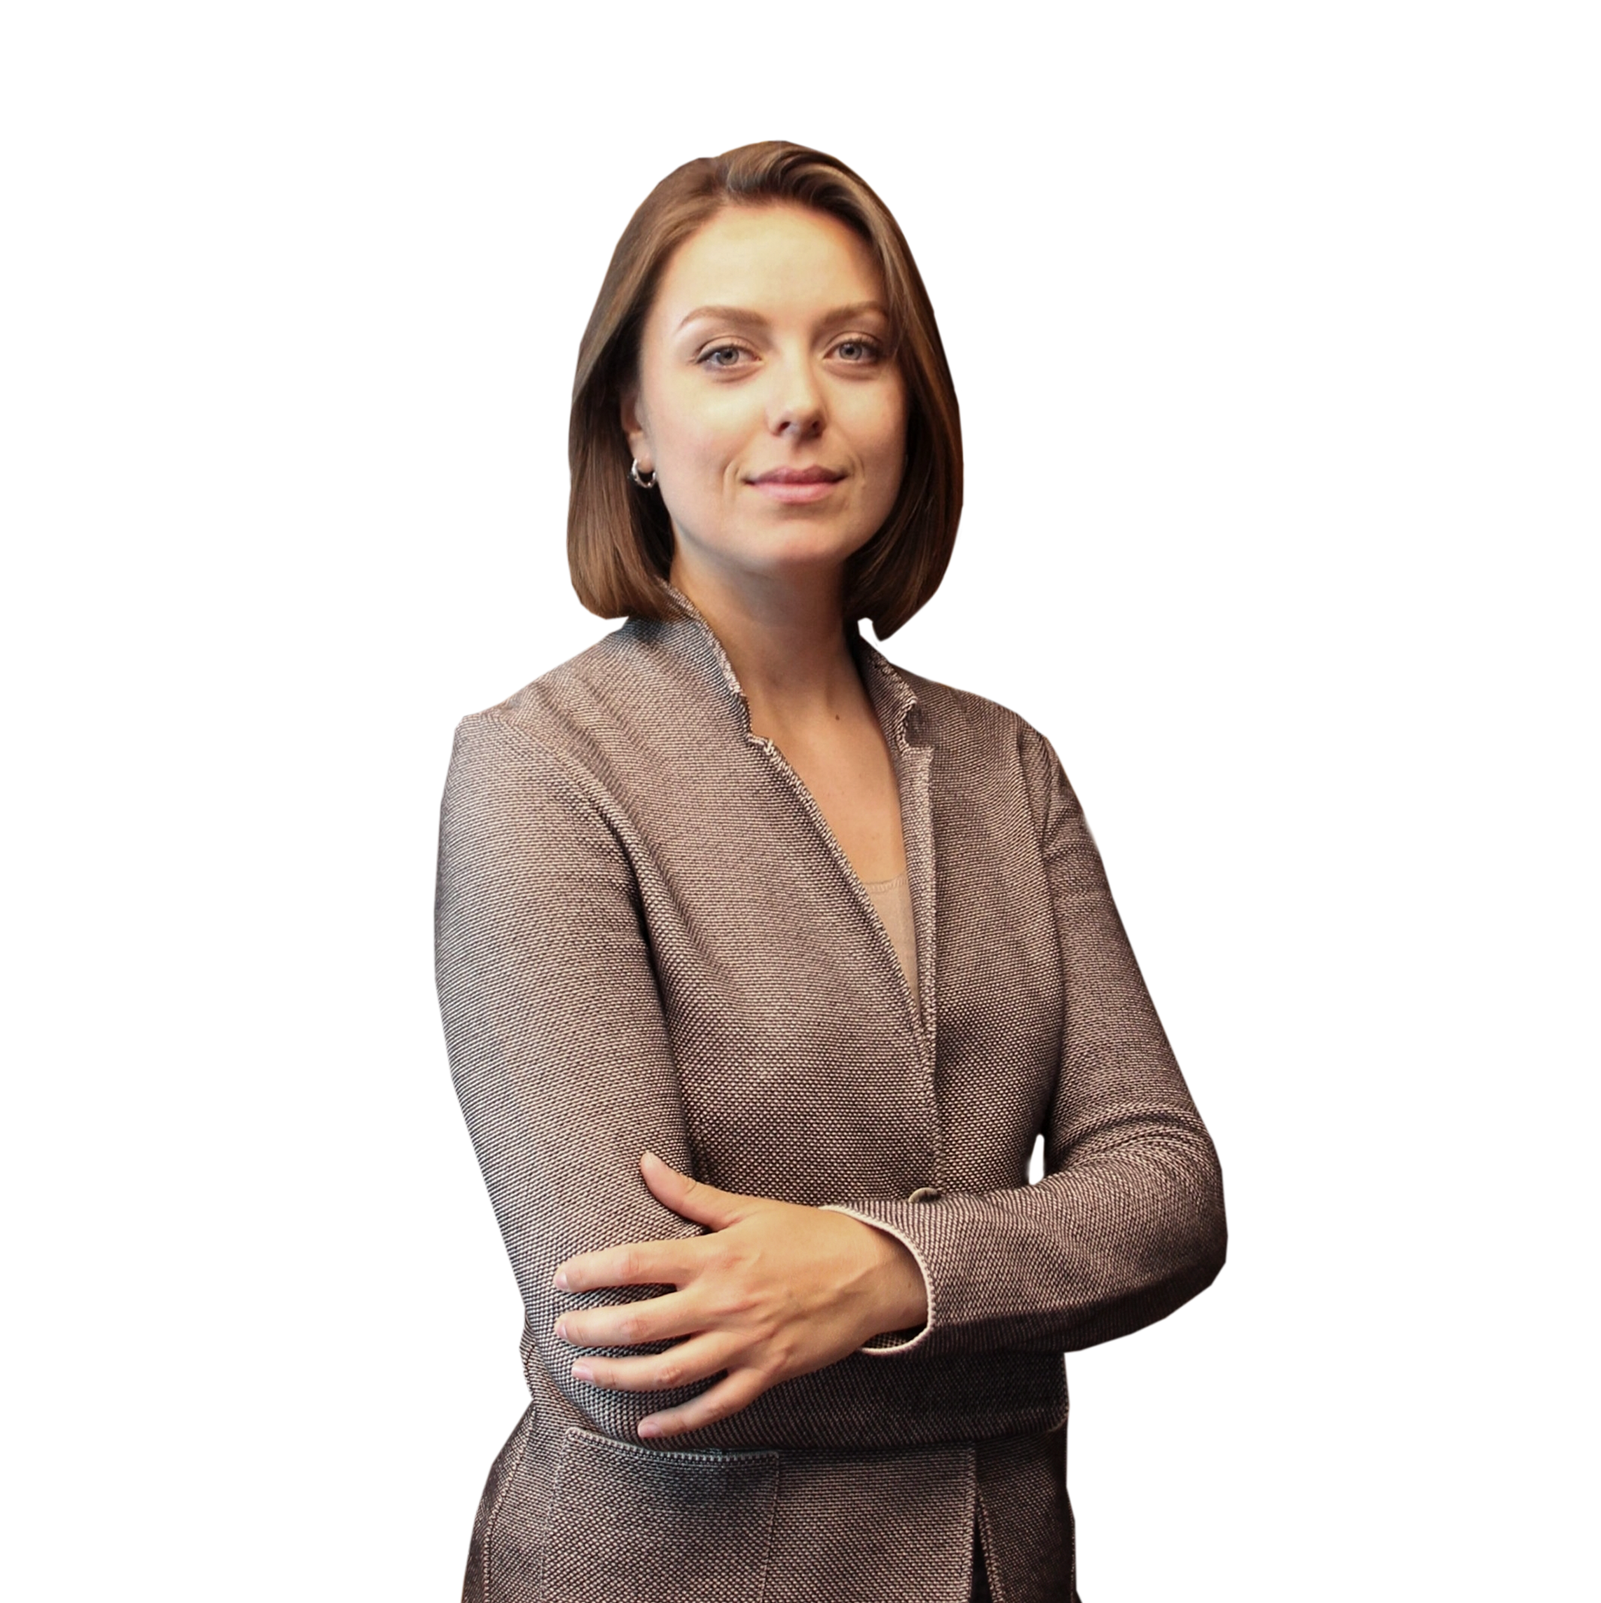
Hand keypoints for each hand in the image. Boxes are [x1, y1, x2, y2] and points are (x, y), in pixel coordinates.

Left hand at [551, 1151, 928, 1440]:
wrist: (870, 1272)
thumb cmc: (805, 1236)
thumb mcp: (747, 1208)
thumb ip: (689, 1194)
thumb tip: (644, 1163)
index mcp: (715, 1255)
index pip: (636, 1263)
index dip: (591, 1271)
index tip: (562, 1278)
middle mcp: (724, 1301)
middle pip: (642, 1324)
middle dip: (593, 1331)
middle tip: (562, 1334)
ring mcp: (745, 1342)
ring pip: (669, 1371)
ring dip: (621, 1376)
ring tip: (587, 1374)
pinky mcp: (766, 1373)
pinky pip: (715, 1405)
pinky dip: (679, 1422)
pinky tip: (647, 1428)